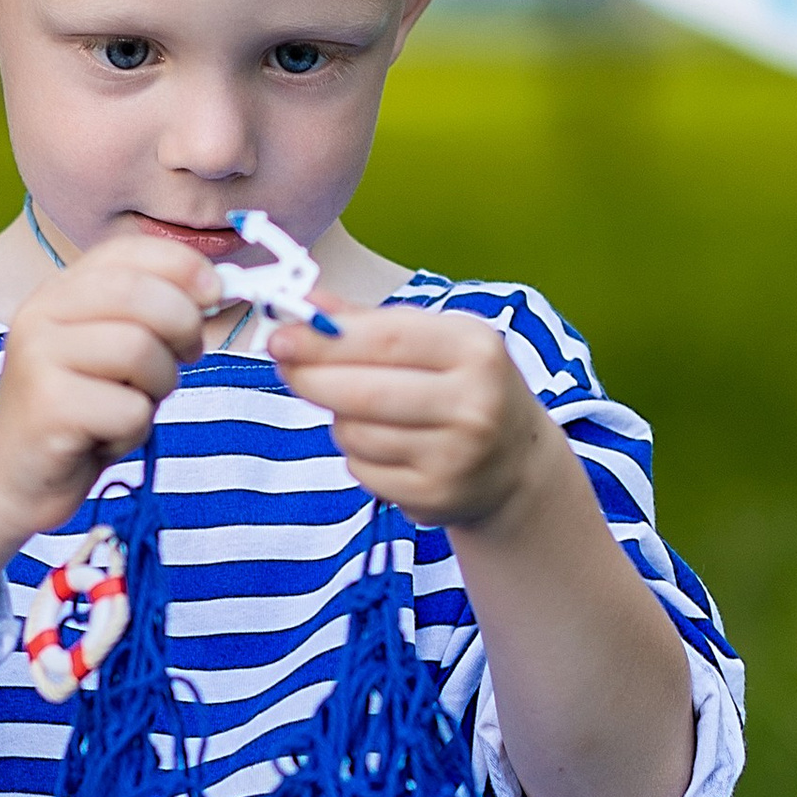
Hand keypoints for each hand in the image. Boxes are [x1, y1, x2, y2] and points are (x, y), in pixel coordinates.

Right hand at [0, 231, 217, 542]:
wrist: (13, 478)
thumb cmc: (78, 413)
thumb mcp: (112, 352)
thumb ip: (149, 316)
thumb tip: (214, 288)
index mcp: (59, 291)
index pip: (128, 251)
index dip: (183, 265)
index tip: (214, 292)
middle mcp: (41, 313)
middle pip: (140, 295)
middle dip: (184, 325)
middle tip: (187, 356)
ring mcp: (38, 358)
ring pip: (140, 350)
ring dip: (160, 385)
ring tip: (135, 404)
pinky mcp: (47, 407)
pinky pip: (129, 409)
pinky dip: (135, 430)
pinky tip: (109, 436)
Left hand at [267, 304, 559, 531]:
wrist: (516, 461)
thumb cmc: (464, 387)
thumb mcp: (435, 340)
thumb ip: (367, 321)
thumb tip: (306, 301)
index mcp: (475, 349)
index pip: (384, 340)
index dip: (323, 339)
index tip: (281, 336)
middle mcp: (473, 404)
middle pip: (363, 392)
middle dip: (310, 377)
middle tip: (286, 366)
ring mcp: (456, 456)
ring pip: (355, 433)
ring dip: (338, 419)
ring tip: (359, 410)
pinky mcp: (435, 496)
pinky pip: (362, 470)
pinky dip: (356, 455)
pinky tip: (381, 445)